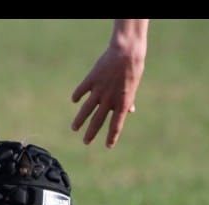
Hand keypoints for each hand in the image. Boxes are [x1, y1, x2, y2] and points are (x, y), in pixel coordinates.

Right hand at [70, 21, 146, 147]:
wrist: (126, 53)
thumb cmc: (133, 69)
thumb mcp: (133, 87)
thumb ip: (129, 101)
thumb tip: (129, 112)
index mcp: (122, 102)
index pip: (116, 124)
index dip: (112, 136)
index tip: (108, 146)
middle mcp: (109, 100)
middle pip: (98, 121)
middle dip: (91, 133)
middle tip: (86, 142)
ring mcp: (99, 90)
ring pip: (86, 109)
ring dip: (80, 120)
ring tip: (74, 128)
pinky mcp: (91, 80)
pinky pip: (82, 90)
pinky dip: (77, 96)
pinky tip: (74, 100)